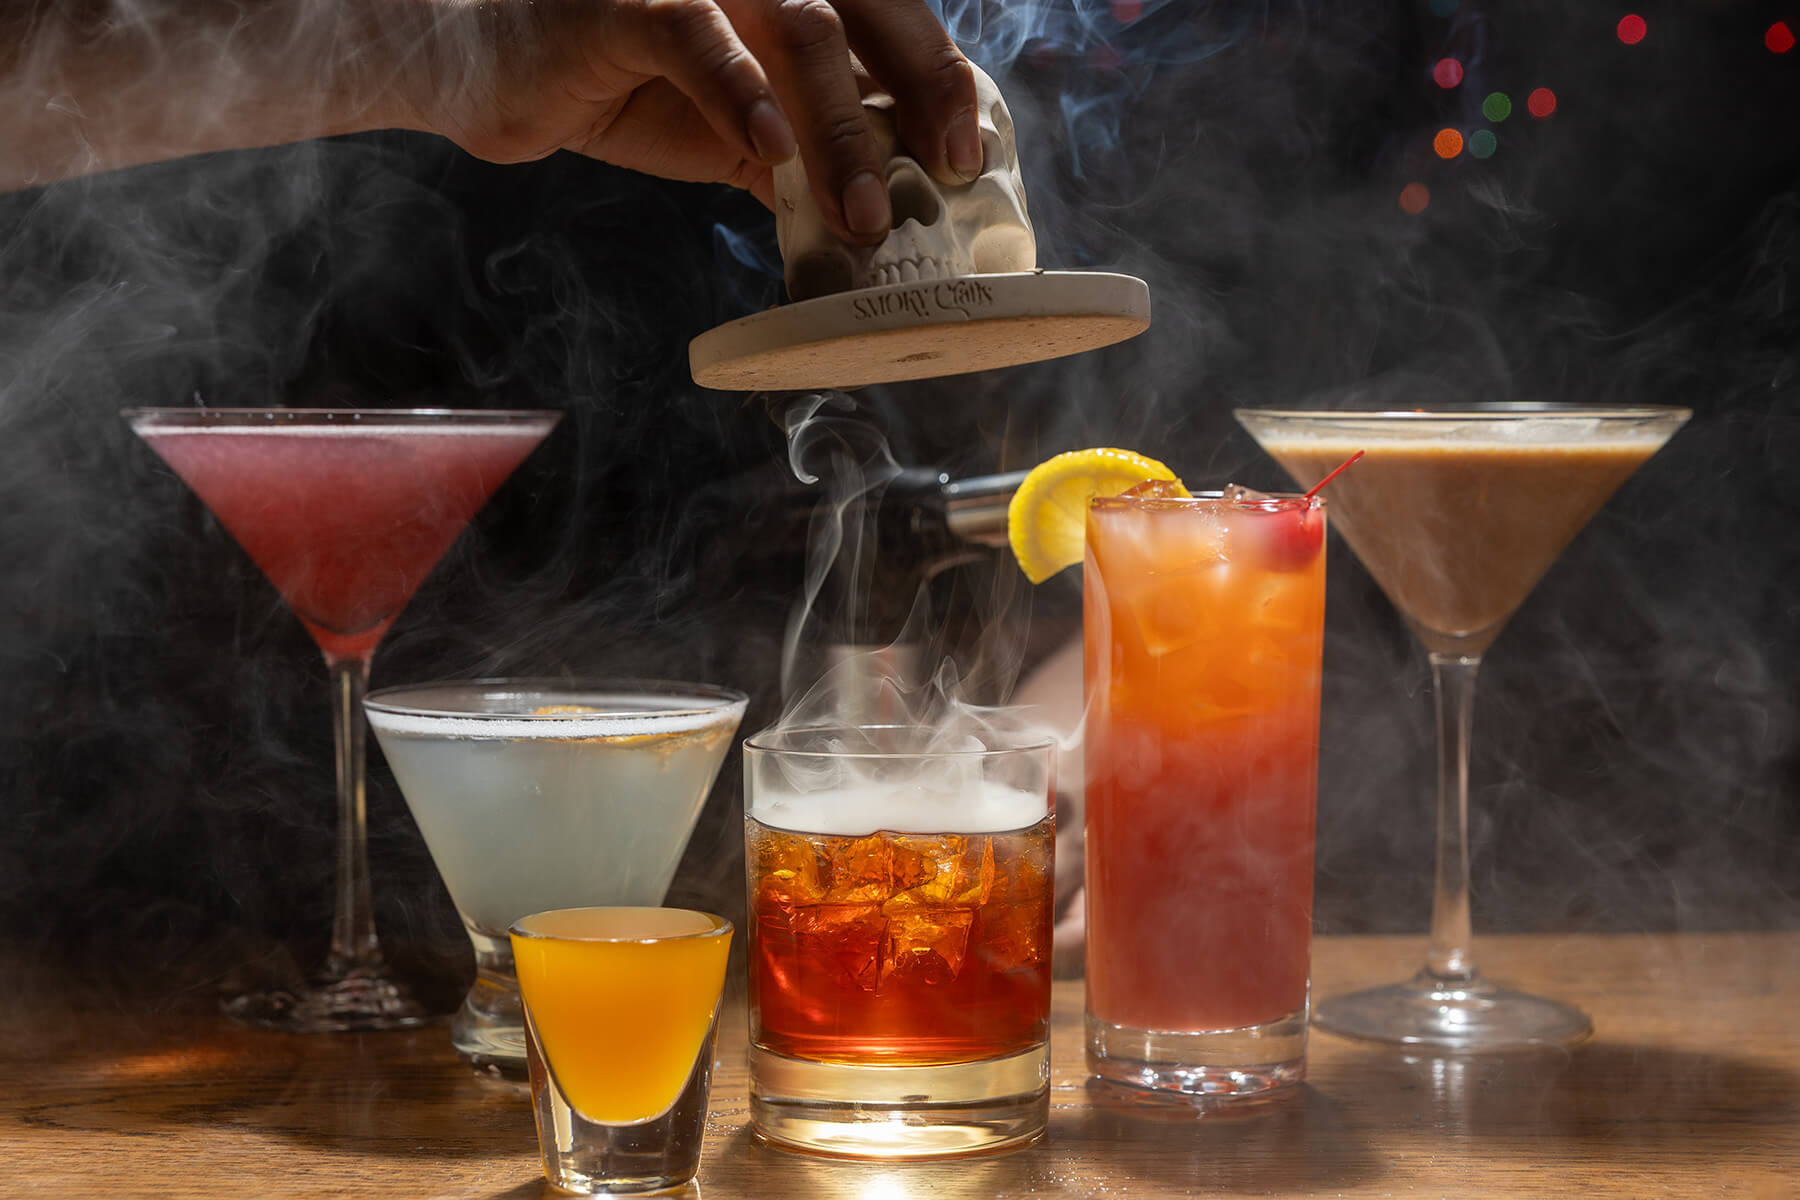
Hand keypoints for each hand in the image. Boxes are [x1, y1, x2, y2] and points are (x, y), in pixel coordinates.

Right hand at [392, 0, 982, 244]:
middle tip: (948, 171)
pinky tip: (771, 151)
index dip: (938, 75)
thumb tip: (878, 207)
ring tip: (867, 214)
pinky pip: (696, 37)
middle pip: (863, 7)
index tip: (970, 150)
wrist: (482, 62)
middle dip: (921, 87)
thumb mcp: (725, 121)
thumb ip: (799, 146)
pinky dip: (740, 94)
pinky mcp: (623, 1)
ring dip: (842, 130)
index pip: (883, 15)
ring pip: (798, 30)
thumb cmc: (611, 80)